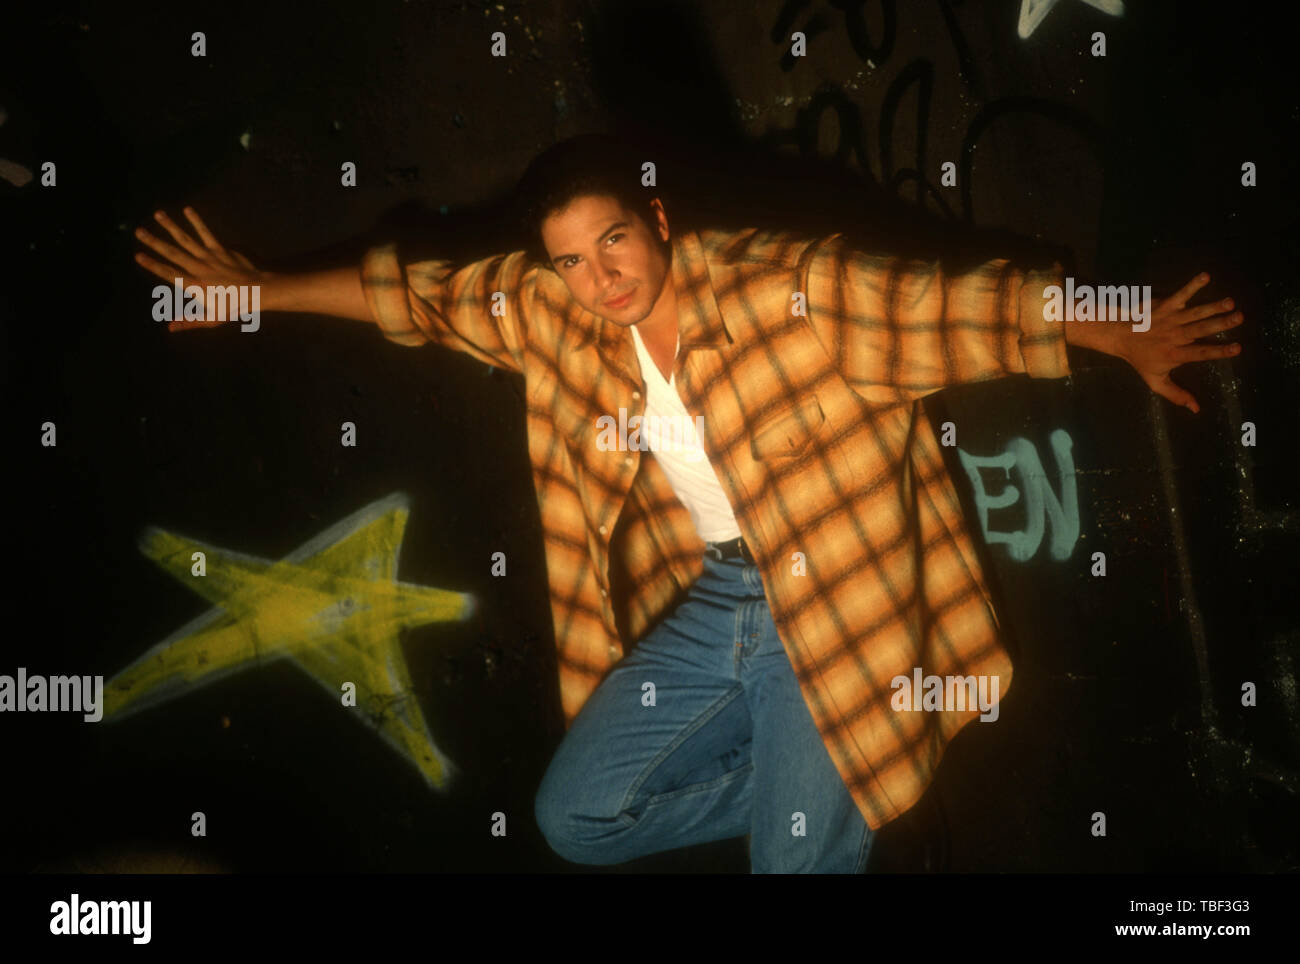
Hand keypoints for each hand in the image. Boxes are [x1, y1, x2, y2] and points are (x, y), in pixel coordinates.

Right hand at [133, 206, 272, 330]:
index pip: (168, 273)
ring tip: (158, 214)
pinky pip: (206, 233)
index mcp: (195, 286)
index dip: (152, 264)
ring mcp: (209, 257)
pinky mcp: (220, 249)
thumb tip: (170, 327)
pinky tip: (188, 209)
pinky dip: (197, 221)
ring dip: (171, 226)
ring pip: (186, 240)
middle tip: (139, 231)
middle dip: (154, 242)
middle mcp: (199, 269)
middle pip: (172, 253)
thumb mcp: (212, 319)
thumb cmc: (235, 307)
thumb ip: (190, 321)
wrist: (258, 291)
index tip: (138, 255)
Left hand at [1115, 272, 1243, 414]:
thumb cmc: (1141, 361)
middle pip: (1199, 330)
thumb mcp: (1156, 381)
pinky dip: (1191, 286)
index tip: (1237, 348)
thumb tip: (1197, 409)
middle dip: (1219, 324)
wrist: (1119, 337)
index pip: (1200, 353)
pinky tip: (1205, 276)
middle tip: (1239, 317)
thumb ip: (1176, 395)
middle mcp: (1174, 336)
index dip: (1218, 351)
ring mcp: (1170, 320)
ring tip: (1230, 302)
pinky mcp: (1165, 306)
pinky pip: (1180, 295)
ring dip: (1212, 306)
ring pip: (1194, 313)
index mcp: (1175, 354)